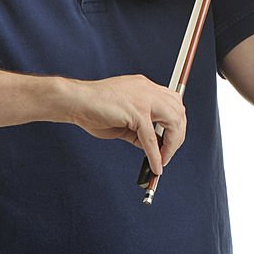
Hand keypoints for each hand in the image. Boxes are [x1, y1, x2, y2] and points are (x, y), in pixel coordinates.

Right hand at [66, 74, 185, 175]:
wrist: (75, 101)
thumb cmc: (94, 109)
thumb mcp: (124, 120)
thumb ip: (140, 131)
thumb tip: (154, 148)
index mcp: (145, 87)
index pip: (173, 102)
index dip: (176, 122)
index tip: (171, 140)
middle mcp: (148, 89)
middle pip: (178, 111)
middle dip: (178, 135)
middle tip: (169, 153)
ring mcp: (143, 98)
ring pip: (173, 121)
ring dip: (172, 144)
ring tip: (164, 160)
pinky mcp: (136, 112)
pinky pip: (151, 138)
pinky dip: (155, 155)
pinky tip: (155, 167)